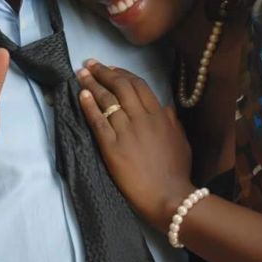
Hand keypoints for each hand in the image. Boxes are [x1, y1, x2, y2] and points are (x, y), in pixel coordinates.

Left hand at [76, 59, 192, 231]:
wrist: (169, 197)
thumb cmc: (177, 171)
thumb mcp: (181, 141)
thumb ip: (172, 121)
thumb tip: (165, 106)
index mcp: (159, 115)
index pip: (138, 85)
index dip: (121, 73)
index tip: (110, 67)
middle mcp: (141, 118)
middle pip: (120, 87)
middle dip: (103, 72)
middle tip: (89, 64)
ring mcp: (126, 132)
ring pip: (107, 100)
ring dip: (92, 84)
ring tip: (80, 74)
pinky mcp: (112, 147)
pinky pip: (98, 121)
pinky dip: (88, 106)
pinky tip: (81, 95)